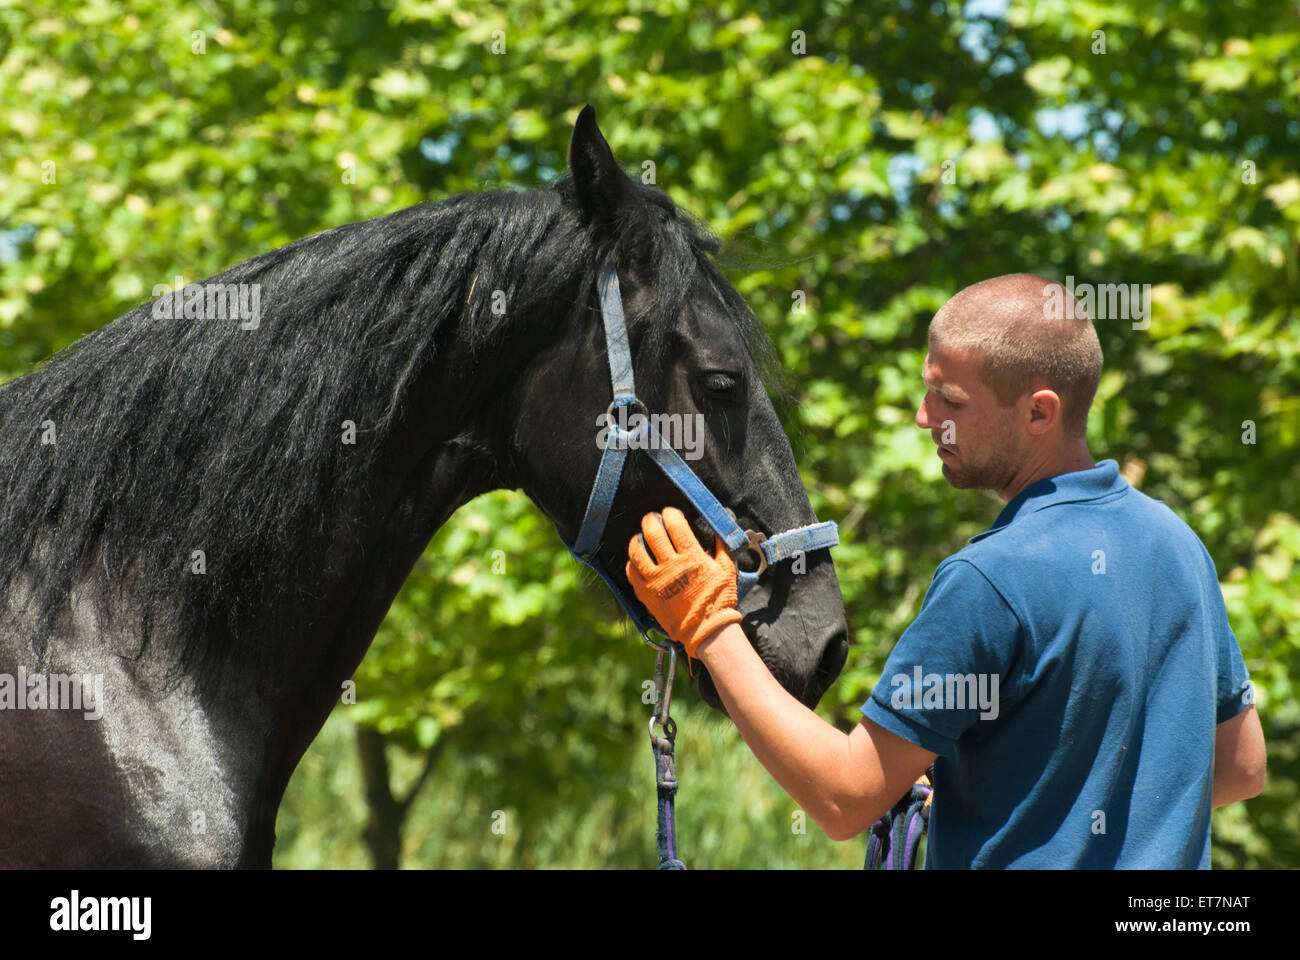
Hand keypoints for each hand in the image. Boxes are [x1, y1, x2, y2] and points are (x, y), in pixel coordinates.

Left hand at [626, 507, 742, 659]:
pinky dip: (632, 563)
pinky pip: (632, 573)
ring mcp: (656, 581)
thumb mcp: (728, 569)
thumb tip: (721, 527)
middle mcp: (672, 566)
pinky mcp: (647, 594)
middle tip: (652, 519)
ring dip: (637, 540)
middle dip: (651, 520)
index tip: (670, 512)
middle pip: (653, 534)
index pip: (676, 526)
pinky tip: (636, 560)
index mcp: (692, 558)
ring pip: (637, 552)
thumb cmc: (719, 599)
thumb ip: (722, 546)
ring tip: (640, 537)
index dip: (671, 514)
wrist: (706, 630)